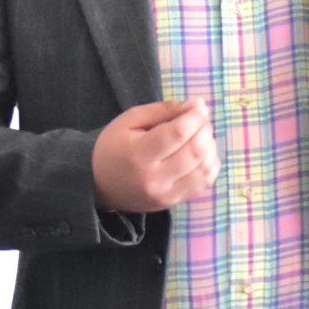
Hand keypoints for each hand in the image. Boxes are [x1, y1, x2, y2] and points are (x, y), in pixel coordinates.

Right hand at [91, 97, 217, 211]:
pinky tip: (202, 155)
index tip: (199, 107)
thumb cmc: (113, 146)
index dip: (195, 117)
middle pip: (195, 151)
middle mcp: (154, 178)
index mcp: (139, 154)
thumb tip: (197, 105)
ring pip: (204, 169)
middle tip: (200, 120)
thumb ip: (164, 110)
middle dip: (205, 130)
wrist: (97, 184)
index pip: (178, 133)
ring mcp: (165, 194)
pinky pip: (203, 184)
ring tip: (201, 136)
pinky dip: (210, 166)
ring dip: (210, 147)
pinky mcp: (172, 202)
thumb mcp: (131, 119)